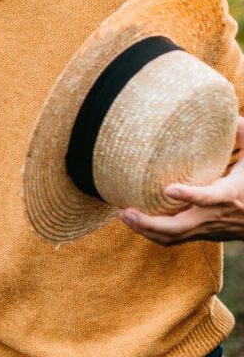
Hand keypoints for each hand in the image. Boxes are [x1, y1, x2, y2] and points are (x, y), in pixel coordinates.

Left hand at [118, 118, 243, 244]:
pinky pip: (172, 240)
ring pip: (172, 238)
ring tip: (124, 216)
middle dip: (150, 223)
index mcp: (228, 195)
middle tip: (126, 211)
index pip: (208, 199)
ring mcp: (205, 229)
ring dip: (145, 230)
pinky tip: (134, 221)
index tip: (168, 189)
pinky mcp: (199, 235)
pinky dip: (151, 234)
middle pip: (179, 228)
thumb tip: (233, 116)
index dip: (189, 196)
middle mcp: (213, 216)